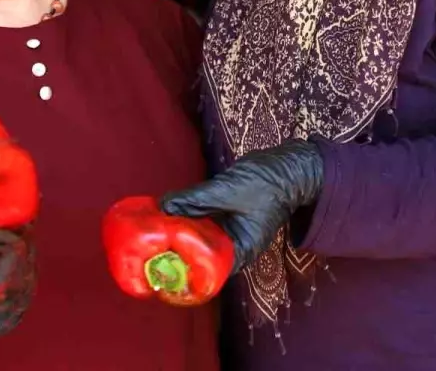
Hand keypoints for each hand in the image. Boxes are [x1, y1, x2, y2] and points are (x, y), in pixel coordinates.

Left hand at [160, 139, 323, 271]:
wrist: (287, 165)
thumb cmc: (265, 184)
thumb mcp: (227, 190)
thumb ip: (195, 199)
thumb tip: (164, 206)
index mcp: (242, 250)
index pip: (209, 270)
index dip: (184, 267)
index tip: (160, 261)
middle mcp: (234, 245)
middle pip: (201, 254)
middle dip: (176, 248)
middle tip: (148, 244)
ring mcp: (229, 230)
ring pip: (199, 236)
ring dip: (179, 231)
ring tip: (152, 228)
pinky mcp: (225, 215)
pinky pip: (202, 221)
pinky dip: (188, 217)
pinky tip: (169, 212)